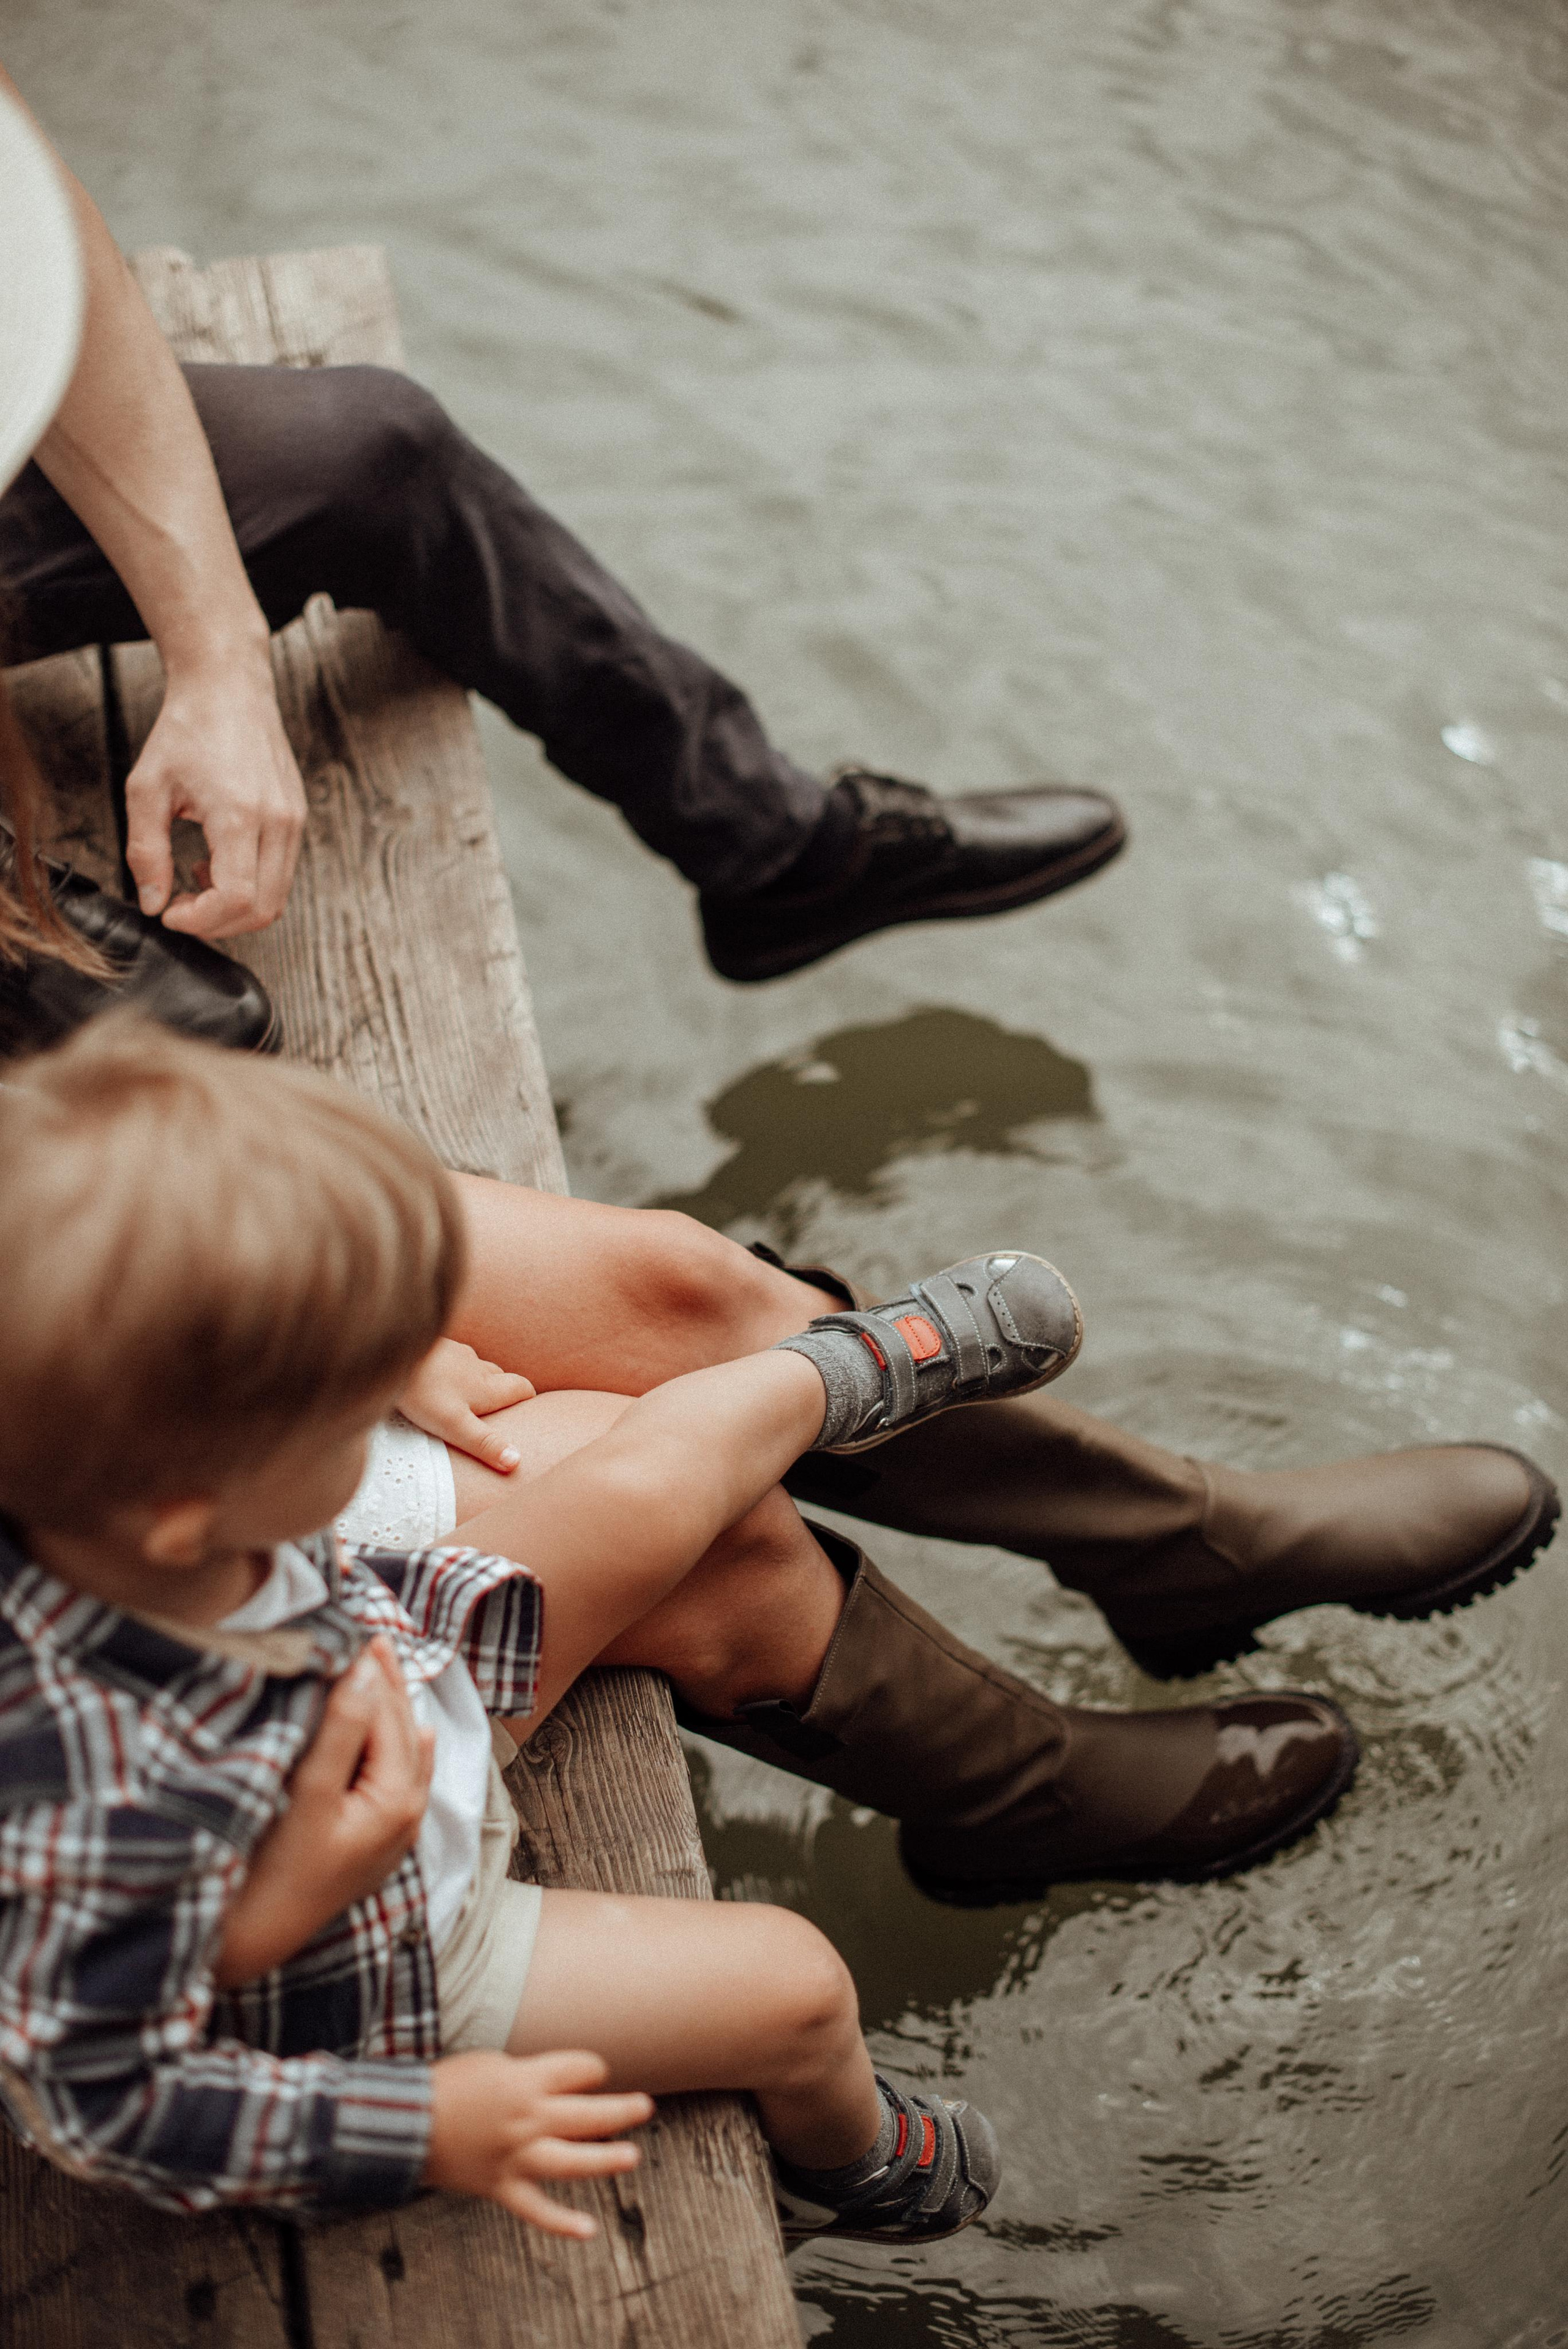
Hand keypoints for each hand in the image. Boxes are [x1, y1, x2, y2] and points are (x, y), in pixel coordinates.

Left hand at [124, 659, 307, 939]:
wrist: (229, 688)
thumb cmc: (187, 730)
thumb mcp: (147, 789)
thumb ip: (146, 851)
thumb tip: (152, 903)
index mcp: (240, 814)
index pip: (236, 899)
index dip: (200, 921)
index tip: (168, 913)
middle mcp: (278, 822)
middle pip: (263, 909)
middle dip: (217, 924)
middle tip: (179, 906)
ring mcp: (294, 821)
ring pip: (277, 899)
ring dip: (234, 908)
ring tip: (195, 881)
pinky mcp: (297, 819)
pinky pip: (280, 875)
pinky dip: (249, 886)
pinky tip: (215, 864)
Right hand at [214, 1637, 433, 1988]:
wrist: (253, 1942)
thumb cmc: (274, 1871)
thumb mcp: (308, 1794)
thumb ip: (342, 1730)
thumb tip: (365, 1669)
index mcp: (397, 1799)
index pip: (386, 1715)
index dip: (371, 1670)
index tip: (360, 1628)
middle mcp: (407, 1814)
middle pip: (401, 1729)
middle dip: (388, 1683)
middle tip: (373, 1634)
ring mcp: (393, 1831)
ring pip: (403, 1750)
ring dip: (391, 1708)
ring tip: (381, 1665)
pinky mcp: (374, 1842)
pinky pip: (399, 1777)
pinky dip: (395, 1743)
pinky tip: (410, 1731)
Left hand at [398, 1337, 535, 1471]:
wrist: (389, 1352)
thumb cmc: (422, 1391)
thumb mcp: (454, 1425)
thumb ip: (485, 1443)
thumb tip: (516, 1461)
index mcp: (486, 1386)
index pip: (522, 1388)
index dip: (528, 1399)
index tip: (528, 1413)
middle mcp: (476, 1367)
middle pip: (500, 1377)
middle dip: (504, 1391)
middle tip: (500, 1411)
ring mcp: (455, 1354)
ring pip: (476, 1368)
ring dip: (479, 1381)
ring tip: (469, 1399)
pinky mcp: (435, 1348)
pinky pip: (454, 1361)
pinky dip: (455, 1372)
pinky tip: (440, 1382)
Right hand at [425, 2049, 650, 2235]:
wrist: (404, 2123)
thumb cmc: (448, 2086)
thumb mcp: (493, 2064)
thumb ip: (529, 2074)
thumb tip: (561, 2083)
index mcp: (525, 2082)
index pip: (577, 2071)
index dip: (591, 2069)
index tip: (595, 2073)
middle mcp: (527, 2120)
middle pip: (587, 2114)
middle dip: (620, 2110)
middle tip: (645, 2107)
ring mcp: (516, 2157)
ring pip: (571, 2161)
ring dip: (605, 2160)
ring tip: (632, 2157)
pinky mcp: (501, 2187)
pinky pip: (536, 2210)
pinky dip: (562, 2223)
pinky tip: (588, 2229)